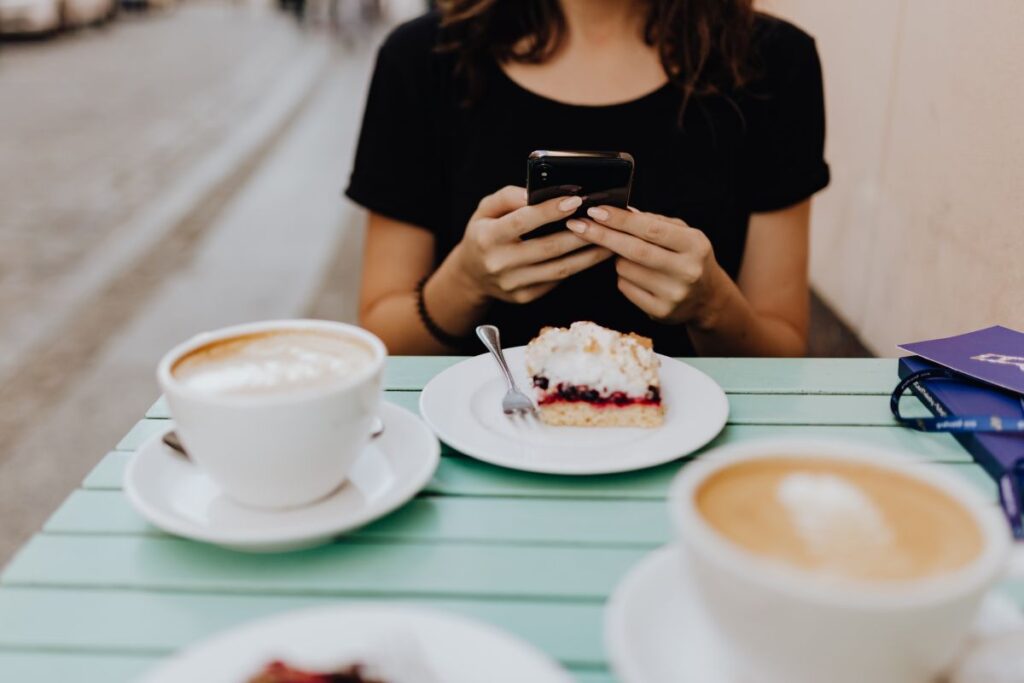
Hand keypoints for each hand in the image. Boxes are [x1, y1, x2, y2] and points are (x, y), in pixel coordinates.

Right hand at [452, 185, 612, 304]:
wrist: (471, 275)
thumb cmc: (483, 233)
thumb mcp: (486, 209)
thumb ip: (509, 196)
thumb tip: (537, 192)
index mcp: (487, 238)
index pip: (523, 222)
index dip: (550, 211)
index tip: (576, 200)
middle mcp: (499, 264)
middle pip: (549, 248)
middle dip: (580, 233)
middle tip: (603, 219)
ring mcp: (513, 284)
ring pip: (560, 269)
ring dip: (588, 255)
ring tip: (609, 240)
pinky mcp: (525, 297)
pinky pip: (557, 281)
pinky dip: (578, 267)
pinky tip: (593, 255)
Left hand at [566, 206, 723, 324]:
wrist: (707, 298)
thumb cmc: (688, 257)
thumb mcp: (683, 234)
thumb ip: (654, 221)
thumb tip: (620, 210)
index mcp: (695, 245)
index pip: (651, 229)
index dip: (620, 220)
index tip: (595, 211)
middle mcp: (687, 271)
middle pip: (635, 251)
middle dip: (602, 236)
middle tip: (578, 225)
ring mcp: (673, 294)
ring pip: (625, 269)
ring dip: (616, 257)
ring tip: (628, 254)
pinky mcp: (660, 312)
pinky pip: (625, 287)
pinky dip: (622, 276)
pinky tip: (635, 273)